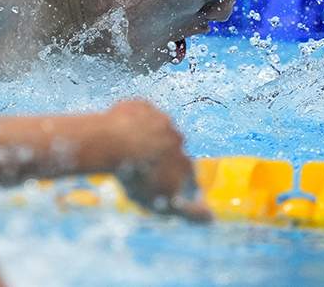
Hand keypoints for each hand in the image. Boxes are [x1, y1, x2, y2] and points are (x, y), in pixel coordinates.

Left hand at [106, 101, 211, 221]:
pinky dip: (130, 121)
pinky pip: (138, 114)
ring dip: (143, 137)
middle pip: (169, 149)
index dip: (169, 179)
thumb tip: (211, 218)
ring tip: (123, 149)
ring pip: (154, 129)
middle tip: (135, 166)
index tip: (153, 183)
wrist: (111, 142)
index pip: (184, 174)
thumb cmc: (135, 176)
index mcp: (184, 162)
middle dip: (157, 156)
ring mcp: (159, 119)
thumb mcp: (163, 204)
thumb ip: (190, 213)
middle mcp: (178, 138)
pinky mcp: (141, 105)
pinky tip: (117, 132)